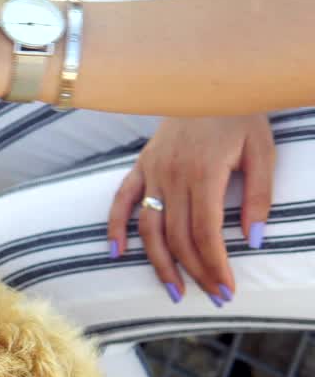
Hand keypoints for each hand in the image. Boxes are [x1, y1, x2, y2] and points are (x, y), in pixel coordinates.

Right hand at [107, 115, 274, 305]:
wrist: (209, 79)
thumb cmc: (241, 115)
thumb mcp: (262, 152)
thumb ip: (259, 196)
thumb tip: (253, 240)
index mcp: (203, 174)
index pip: (205, 233)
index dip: (214, 265)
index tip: (225, 289)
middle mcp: (172, 177)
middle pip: (177, 237)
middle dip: (194, 272)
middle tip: (209, 297)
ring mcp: (152, 172)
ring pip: (149, 228)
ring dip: (159, 263)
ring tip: (172, 291)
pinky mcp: (140, 166)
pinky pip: (121, 200)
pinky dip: (115, 227)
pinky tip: (116, 253)